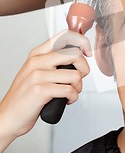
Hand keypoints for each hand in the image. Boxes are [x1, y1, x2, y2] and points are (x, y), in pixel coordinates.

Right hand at [0, 30, 90, 151]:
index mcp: (37, 54)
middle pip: (74, 54)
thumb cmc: (25, 96)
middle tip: (79, 78)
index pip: (64, 36)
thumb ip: (52, 62)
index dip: (82, 42)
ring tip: (71, 92)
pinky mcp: (40, 91)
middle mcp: (37, 62)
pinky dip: (73, 97)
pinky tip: (66, 100)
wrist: (9, 116)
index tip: (87, 53)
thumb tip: (78, 55)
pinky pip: (69, 90)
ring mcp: (37, 76)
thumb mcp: (36, 72)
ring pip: (75, 75)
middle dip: (84, 69)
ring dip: (78, 87)